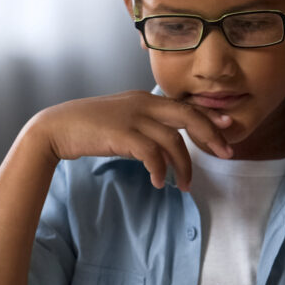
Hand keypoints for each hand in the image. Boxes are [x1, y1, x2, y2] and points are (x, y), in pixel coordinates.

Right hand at [30, 91, 232, 189]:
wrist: (55, 128)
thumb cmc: (87, 127)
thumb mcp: (120, 120)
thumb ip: (143, 126)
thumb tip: (162, 146)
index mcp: (144, 98)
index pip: (185, 106)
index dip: (209, 117)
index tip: (228, 127)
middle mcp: (142, 103)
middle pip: (188, 116)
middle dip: (211, 136)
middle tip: (227, 154)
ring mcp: (132, 117)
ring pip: (173, 140)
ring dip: (184, 165)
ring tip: (185, 185)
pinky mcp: (121, 134)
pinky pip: (151, 153)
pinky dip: (160, 170)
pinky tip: (159, 182)